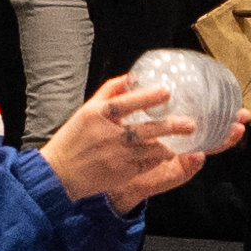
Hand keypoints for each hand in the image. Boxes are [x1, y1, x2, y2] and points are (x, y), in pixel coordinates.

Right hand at [43, 67, 205, 205]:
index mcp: (97, 115)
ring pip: (149, 150)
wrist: (60, 174)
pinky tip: (164, 155)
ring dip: (166, 147)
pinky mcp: (120, 173)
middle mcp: (108, 135)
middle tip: (190, 123)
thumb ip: (109, 92)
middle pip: (144, 130)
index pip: (125, 103)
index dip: (147, 97)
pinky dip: (156, 160)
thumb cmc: (73, 138)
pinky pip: (145, 165)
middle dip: (170, 126)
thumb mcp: (86, 110)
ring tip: (178, 144)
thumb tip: (131, 76)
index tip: (166, 92)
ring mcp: (116, 156)